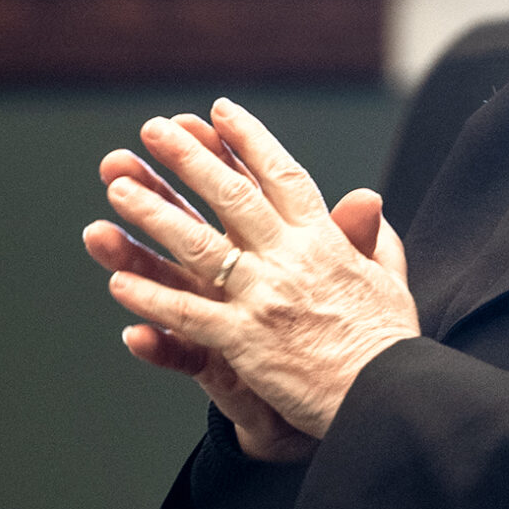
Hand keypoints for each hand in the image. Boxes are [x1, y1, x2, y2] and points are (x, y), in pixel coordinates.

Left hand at [89, 97, 418, 444]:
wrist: (389, 397)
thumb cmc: (390, 345)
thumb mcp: (390, 280)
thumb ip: (373, 238)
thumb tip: (368, 201)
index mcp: (323, 242)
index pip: (281, 177)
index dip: (248, 140)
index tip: (218, 111)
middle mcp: (290, 260)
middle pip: (232, 196)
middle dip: (189, 157)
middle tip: (154, 128)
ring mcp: (263, 299)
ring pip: (198, 247)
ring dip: (154, 214)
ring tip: (118, 188)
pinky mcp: (245, 341)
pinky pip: (189, 315)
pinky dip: (153, 300)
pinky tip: (118, 285)